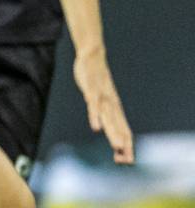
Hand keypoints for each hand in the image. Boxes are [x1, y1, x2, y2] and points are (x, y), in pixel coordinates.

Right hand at [72, 49, 133, 163]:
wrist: (93, 56)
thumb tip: (102, 127)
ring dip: (113, 133)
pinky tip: (95, 127)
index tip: (127, 162)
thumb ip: (102, 112)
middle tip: (126, 161)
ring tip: (117, 147)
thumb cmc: (96, 79)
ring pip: (108, 118)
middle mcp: (111, 105)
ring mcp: (101, 97)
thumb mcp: (101, 97)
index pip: (123, 129)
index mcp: (114, 108)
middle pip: (118, 126)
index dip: (126, 145)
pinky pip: (93, 106)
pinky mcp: (91, 90)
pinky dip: (95, 117)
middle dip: (122, 143)